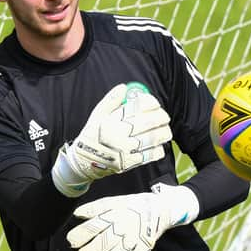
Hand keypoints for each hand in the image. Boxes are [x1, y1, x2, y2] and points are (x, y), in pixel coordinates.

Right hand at [51, 83, 171, 196]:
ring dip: (164, 133)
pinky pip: (149, 155)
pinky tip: (159, 145)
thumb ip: (111, 100)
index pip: (136, 107)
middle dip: (161, 117)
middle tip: (164, 116)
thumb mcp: (97, 115)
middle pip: (148, 122)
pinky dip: (158, 150)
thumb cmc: (92, 135)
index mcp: (112, 121)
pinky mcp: (130, 163)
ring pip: (152, 139)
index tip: (155, 103)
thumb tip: (123, 87)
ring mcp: (126, 150)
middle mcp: (120, 135)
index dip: (150, 103)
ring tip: (166, 130)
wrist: (84, 161)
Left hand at [66, 183, 198, 250]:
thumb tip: (76, 214)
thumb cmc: (132, 206)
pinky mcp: (142, 250)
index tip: (72, 241)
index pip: (93, 227)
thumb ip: (94, 208)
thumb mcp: (113, 201)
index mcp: (114, 214)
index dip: (79, 236)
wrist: (160, 209)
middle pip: (102, 245)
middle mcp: (123, 228)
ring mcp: (133, 240)